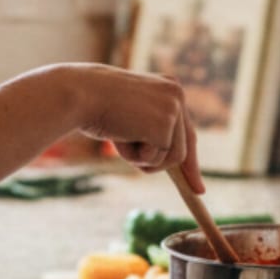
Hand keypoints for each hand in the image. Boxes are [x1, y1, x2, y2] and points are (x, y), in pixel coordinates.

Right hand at [72, 64, 203, 190]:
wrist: (81, 93)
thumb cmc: (94, 104)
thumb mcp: (129, 114)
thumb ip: (149, 127)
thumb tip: (161, 155)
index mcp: (169, 86)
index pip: (185, 129)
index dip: (191, 160)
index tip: (198, 187)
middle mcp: (176, 94)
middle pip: (184, 146)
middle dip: (181, 171)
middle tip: (193, 191)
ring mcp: (172, 109)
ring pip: (174, 157)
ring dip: (146, 160)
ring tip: (123, 141)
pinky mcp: (164, 125)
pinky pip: (158, 158)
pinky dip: (137, 158)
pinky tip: (122, 137)